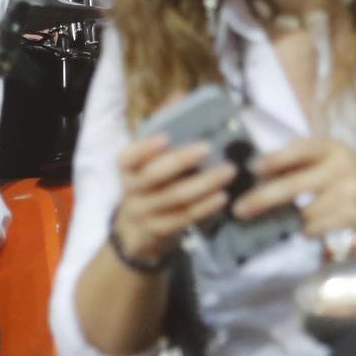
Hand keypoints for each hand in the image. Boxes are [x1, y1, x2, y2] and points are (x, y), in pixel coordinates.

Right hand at [110, 134, 235, 263]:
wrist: (137, 226)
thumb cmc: (152, 184)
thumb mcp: (148, 166)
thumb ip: (166, 150)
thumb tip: (195, 125)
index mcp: (127, 168)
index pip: (129, 157)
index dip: (145, 147)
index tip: (166, 137)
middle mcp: (132, 189)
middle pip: (154, 175)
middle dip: (181, 160)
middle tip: (208, 148)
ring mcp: (144, 212)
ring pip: (175, 196)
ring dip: (204, 183)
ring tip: (227, 171)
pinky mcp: (160, 229)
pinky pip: (185, 216)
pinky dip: (206, 206)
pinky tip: (222, 196)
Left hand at [235, 137, 355, 239]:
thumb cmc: (355, 182)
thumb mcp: (334, 164)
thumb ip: (303, 164)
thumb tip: (257, 173)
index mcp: (333, 147)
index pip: (299, 149)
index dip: (273, 159)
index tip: (251, 170)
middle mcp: (342, 165)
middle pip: (293, 183)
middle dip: (262, 198)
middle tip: (240, 209)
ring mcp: (349, 191)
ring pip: (303, 210)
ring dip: (290, 219)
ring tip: (287, 220)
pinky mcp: (353, 214)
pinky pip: (316, 226)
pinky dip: (307, 230)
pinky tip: (310, 229)